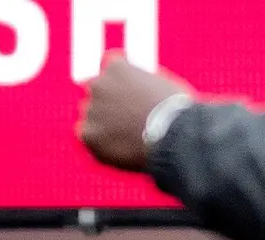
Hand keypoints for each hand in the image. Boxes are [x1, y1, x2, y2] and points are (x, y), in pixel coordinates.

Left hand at [77, 55, 189, 172]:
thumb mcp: (162, 84)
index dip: (121, 81)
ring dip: (106, 124)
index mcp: (116, 66)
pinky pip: (90, 137)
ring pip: (93, 116)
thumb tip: (138, 93)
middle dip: (109, 101)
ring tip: (130, 138)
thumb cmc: (176, 112)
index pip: (109, 67)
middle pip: (97, 90)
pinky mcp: (89, 134)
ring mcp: (91, 109)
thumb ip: (141, 84)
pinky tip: (122, 149)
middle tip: (128, 118)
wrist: (174, 136)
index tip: (130, 92)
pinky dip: (102, 143)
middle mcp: (98, 84)